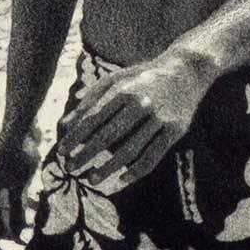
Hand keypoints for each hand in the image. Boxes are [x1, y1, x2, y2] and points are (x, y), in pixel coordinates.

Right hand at [0, 129, 40, 249]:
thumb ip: (16, 209)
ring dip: (23, 221)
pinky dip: (29, 206)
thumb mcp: (19, 185)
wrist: (22, 129)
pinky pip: (19, 203)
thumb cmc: (17, 155)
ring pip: (10, 215)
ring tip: (38, 224)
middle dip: (13, 235)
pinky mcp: (15, 182)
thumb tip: (17, 234)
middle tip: (30, 240)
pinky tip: (41, 203)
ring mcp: (3, 189)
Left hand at [57, 49, 211, 189]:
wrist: (188, 69)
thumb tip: (66, 122)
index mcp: (123, 90)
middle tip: (71, 168)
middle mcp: (141, 103)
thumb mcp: (117, 78)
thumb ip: (91, 97)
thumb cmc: (144, 75)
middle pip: (108, 136)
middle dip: (86, 154)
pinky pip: (153, 156)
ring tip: (92, 179)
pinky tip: (122, 180)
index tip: (61, 152)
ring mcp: (160, 118)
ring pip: (130, 150)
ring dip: (108, 168)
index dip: (76, 137)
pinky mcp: (176, 129)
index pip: (94, 118)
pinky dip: (137, 171)